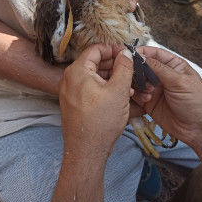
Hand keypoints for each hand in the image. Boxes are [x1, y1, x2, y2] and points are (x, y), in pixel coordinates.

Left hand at [59, 44, 133, 161]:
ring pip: (95, 77)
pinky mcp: (74, 103)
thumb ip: (124, 67)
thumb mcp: (118, 91)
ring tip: (130, 85)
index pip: (96, 49)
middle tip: (131, 70)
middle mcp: (70, 79)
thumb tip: (125, 53)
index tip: (127, 54)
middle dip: (115, 65)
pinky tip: (120, 95)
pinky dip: (105, 89)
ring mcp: (70, 92)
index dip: (113, 49)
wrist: (86, 152)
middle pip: (95, 63)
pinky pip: (91, 89)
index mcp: (77, 71)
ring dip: (112, 78)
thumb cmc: (100, 122)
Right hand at [135, 46, 201, 146]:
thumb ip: (159, 68)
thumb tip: (141, 56)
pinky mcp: (149, 102)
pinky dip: (136, 95)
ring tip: (146, 91)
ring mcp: (155, 89)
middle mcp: (162, 75)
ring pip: (137, 81)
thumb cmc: (197, 102)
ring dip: (137, 84)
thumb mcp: (179, 81)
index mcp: (173, 65)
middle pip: (142, 66)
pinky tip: (146, 100)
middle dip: (137, 70)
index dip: (141, 52)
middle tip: (134, 75)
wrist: (199, 130)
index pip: (154, 53)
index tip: (129, 54)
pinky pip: (136, 95)